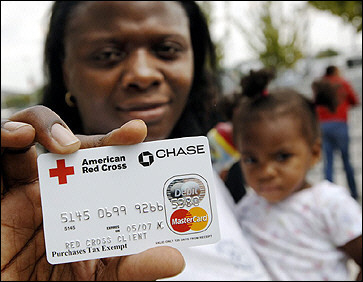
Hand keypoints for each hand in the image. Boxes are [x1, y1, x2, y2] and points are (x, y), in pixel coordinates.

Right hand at [1, 106, 183, 280]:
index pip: (102, 163)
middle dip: (91, 132)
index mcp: (82, 199)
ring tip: (64, 145)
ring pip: (30, 132)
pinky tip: (17, 138)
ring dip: (45, 124)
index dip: (119, 144)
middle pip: (70, 143)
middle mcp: (53, 185)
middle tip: (115, 135)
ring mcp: (20, 183)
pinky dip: (4, 133)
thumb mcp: (99, 277)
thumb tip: (174, 259)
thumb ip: (132, 267)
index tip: (138, 132)